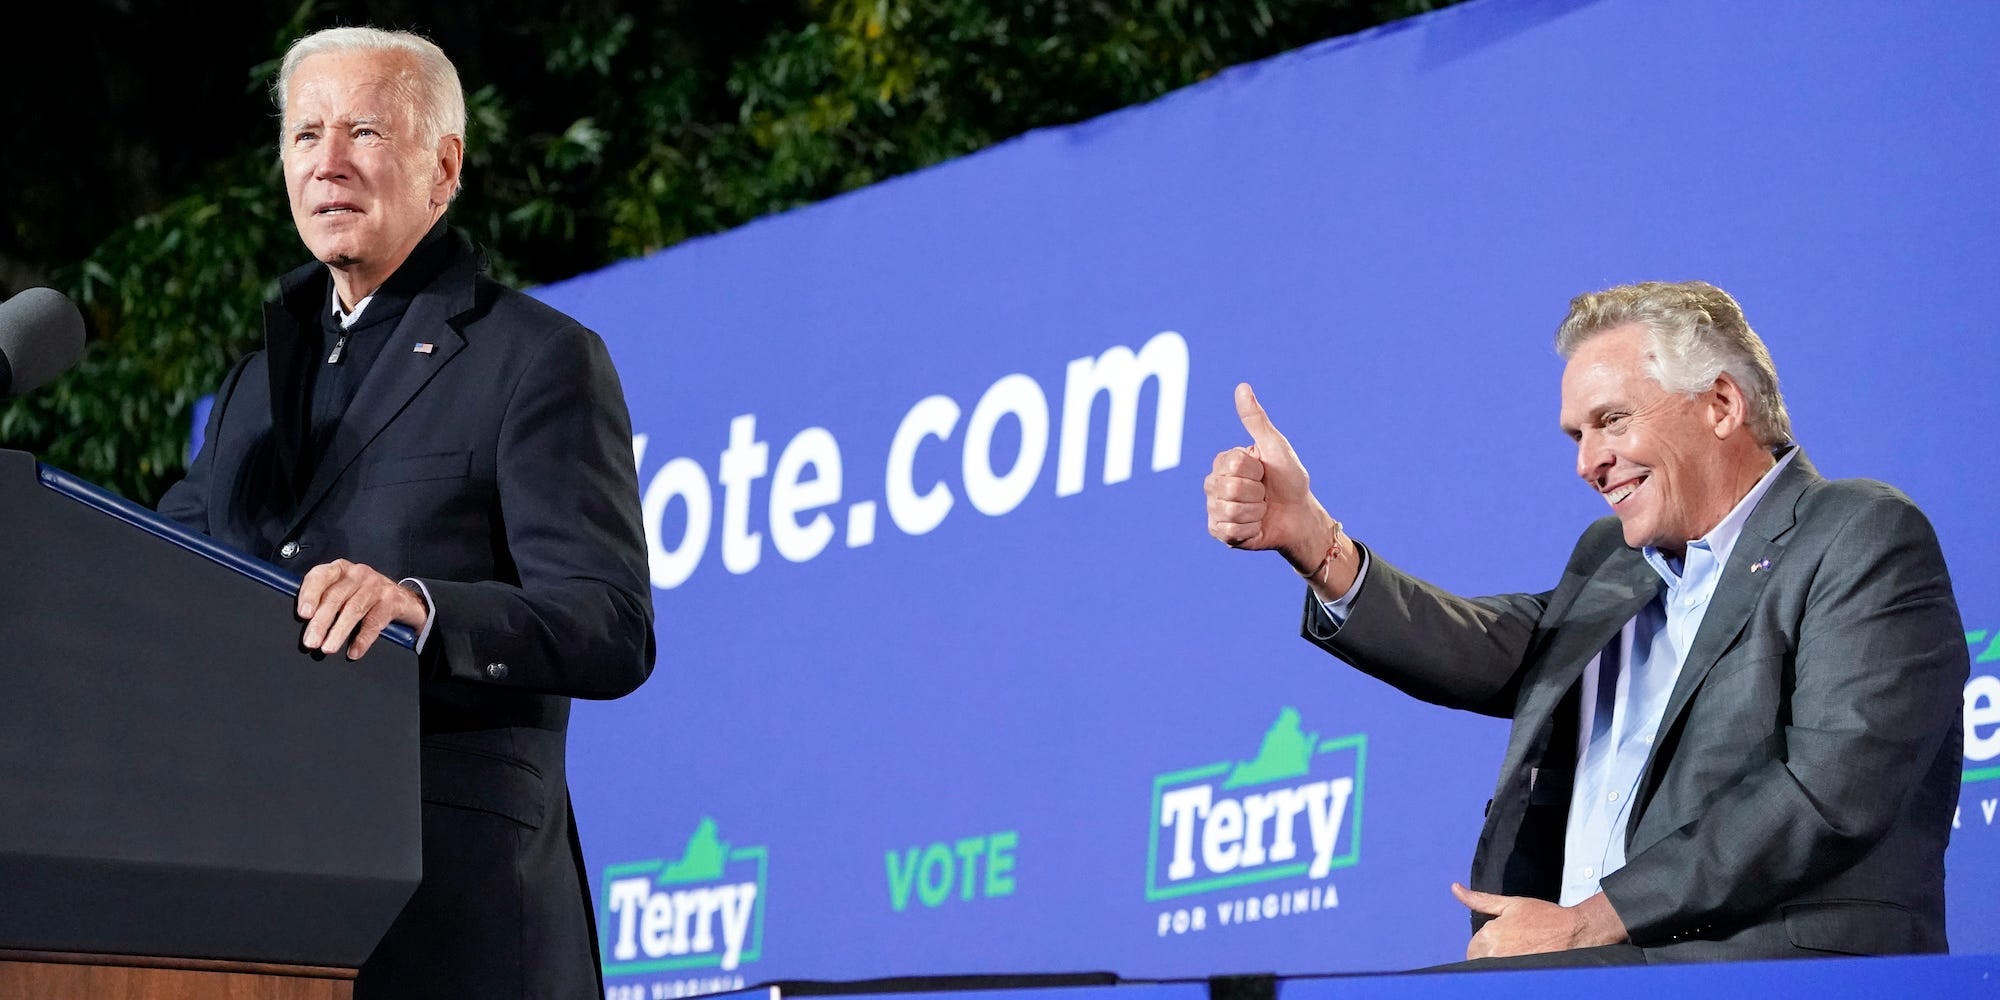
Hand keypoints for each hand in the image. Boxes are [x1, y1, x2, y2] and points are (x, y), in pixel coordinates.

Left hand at [296, 559, 429, 660]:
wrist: (404, 600)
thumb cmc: (364, 597)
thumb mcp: (344, 591)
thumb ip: (324, 599)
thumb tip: (302, 621)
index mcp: (340, 569)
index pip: (321, 576)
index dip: (310, 595)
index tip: (303, 614)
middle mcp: (358, 574)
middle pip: (336, 597)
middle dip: (321, 621)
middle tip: (311, 641)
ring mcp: (376, 586)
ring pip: (354, 610)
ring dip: (339, 631)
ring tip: (328, 648)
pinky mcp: (392, 600)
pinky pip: (374, 622)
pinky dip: (363, 639)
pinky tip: (354, 651)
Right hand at [1204, 383, 1344, 581]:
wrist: (1300, 516)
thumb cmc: (1290, 480)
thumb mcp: (1275, 447)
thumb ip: (1256, 420)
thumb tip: (1242, 386)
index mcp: (1224, 463)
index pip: (1233, 465)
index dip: (1255, 470)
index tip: (1263, 472)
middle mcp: (1214, 485)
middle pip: (1230, 489)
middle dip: (1257, 493)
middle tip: (1264, 493)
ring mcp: (1215, 509)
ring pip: (1230, 510)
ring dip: (1256, 512)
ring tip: (1261, 510)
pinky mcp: (1220, 532)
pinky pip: (1231, 530)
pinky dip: (1251, 529)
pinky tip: (1255, 525)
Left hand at [1452, 883, 1627, 958]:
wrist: (1574, 932)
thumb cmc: (1544, 917)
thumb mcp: (1510, 904)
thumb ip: (1480, 899)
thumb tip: (1455, 888)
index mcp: (1488, 936)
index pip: (1473, 948)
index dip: (1487, 943)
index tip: (1503, 939)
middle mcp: (1495, 955)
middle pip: (1481, 960)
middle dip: (1491, 954)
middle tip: (1515, 946)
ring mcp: (1508, 967)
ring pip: (1492, 968)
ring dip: (1500, 962)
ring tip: (1522, 953)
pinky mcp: (1521, 974)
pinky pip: (1506, 976)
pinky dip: (1510, 971)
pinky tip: (1524, 963)